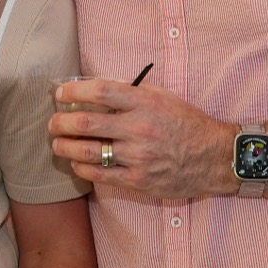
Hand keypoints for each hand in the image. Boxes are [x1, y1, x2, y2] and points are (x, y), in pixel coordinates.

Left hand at [50, 78, 234, 199]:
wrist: (214, 157)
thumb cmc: (186, 123)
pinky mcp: (139, 180)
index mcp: (145, 102)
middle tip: (53, 123)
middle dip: (61, 122)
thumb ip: (131, 92)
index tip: (60, 94)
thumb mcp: (162, 97)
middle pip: (86, 123)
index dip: (73, 91)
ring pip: (88, 152)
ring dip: (65, 147)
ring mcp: (138, 156)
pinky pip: (101, 175)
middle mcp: (139, 128)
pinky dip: (82, 169)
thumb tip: (94, 88)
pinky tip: (76, 164)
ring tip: (58, 144)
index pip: (99, 91)